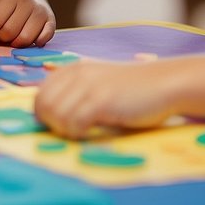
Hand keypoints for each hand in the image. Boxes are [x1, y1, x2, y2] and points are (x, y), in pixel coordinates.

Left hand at [35, 58, 174, 137]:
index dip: (45, 116)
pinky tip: (91, 132)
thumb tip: (51, 114)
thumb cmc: (132, 89)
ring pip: (56, 116)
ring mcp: (88, 86)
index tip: (62, 126)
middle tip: (71, 132)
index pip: (40, 96)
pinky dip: (78, 134)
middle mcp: (76, 74)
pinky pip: (74, 123)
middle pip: (43, 107)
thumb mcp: (98, 82)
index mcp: (72, 69)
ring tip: (82, 132)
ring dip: (65, 131)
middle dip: (52, 125)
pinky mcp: (101, 100)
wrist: (164, 83)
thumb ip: (75, 91)